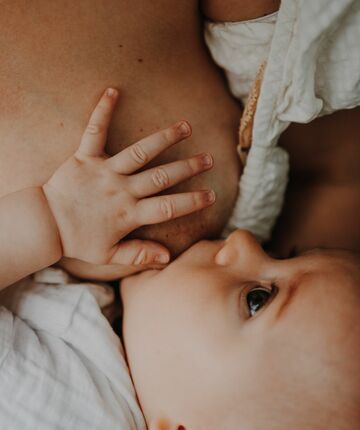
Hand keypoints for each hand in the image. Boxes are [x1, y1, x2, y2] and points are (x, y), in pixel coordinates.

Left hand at [43, 88, 214, 268]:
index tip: (210, 195)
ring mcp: (105, 172)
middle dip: (187, 168)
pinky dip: (102, 111)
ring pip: (139, 153)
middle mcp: (121, 191)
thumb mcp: (109, 255)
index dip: (191, 202)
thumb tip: (167, 257)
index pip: (167, 208)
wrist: (46, 225)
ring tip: (185, 126)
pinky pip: (94, 131)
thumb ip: (139, 255)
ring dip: (163, 139)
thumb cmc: (78, 241)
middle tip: (208, 158)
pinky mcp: (85, 157)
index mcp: (129, 214)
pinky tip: (113, 91)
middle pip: (160, 177)